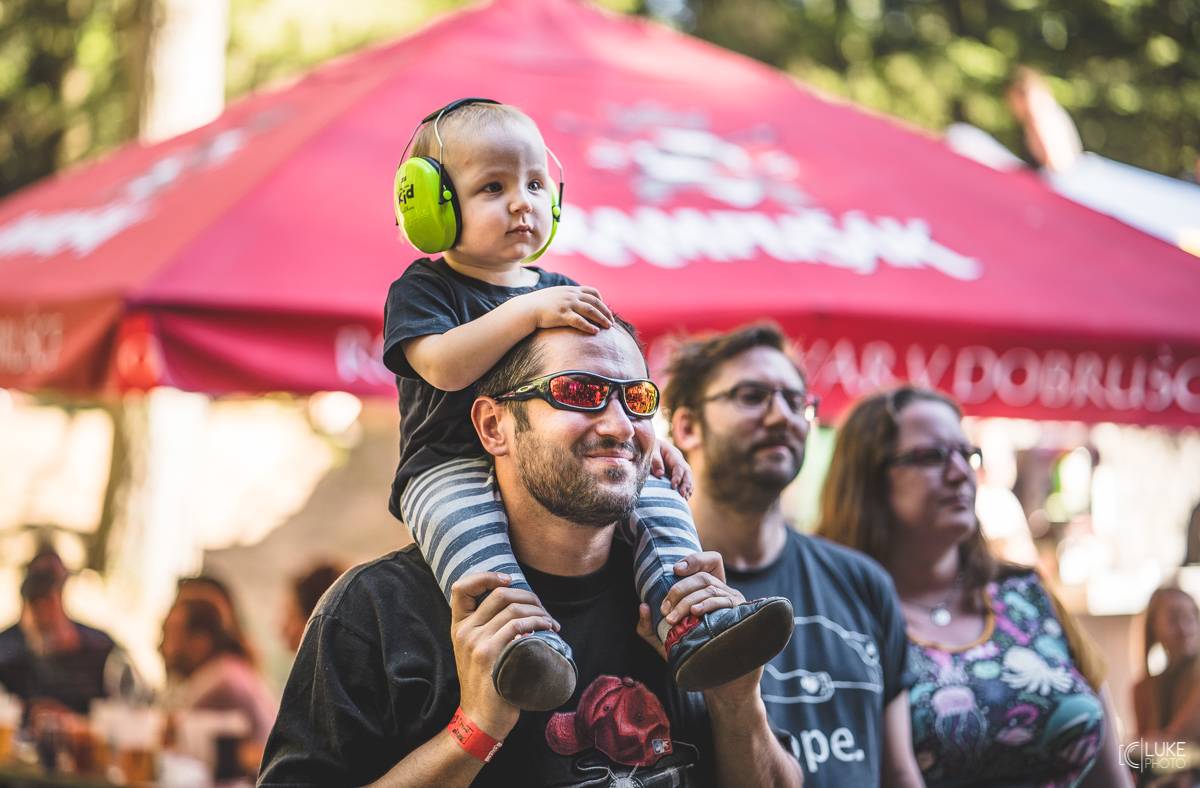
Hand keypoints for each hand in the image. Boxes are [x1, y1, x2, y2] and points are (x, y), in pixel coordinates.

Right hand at [448, 572, 559, 738]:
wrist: (480, 718)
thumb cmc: (487, 682)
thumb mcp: (475, 651)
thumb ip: (486, 627)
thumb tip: (517, 603)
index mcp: (458, 627)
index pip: (462, 588)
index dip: (486, 576)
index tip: (509, 580)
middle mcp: (464, 631)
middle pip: (500, 594)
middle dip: (528, 596)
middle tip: (543, 610)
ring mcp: (476, 643)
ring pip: (513, 609)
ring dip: (539, 612)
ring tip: (551, 623)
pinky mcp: (491, 655)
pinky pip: (518, 626)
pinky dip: (538, 623)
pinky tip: (549, 630)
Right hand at [515, 286, 612, 334]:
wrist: (527, 308)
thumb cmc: (539, 304)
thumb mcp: (556, 295)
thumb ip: (566, 296)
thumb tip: (574, 303)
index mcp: (571, 290)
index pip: (592, 291)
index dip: (601, 300)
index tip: (604, 308)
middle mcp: (571, 295)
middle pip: (594, 302)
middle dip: (605, 312)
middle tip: (612, 321)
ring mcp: (567, 304)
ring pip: (590, 310)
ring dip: (602, 319)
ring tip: (608, 327)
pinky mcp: (562, 315)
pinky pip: (579, 321)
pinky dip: (589, 326)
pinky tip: (595, 332)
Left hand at [635, 551, 742, 657]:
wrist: (710, 673)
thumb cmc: (686, 649)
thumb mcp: (661, 637)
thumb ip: (648, 624)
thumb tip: (643, 606)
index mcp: (708, 589)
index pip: (711, 561)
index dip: (694, 560)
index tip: (674, 569)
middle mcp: (723, 590)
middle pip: (702, 577)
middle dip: (679, 589)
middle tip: (664, 608)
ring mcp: (732, 600)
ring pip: (709, 589)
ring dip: (687, 601)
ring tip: (673, 618)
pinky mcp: (738, 612)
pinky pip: (722, 602)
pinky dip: (707, 604)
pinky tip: (695, 612)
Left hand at [650, 441, 693, 498]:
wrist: (651, 444)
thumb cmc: (651, 447)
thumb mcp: (652, 451)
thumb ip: (655, 461)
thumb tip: (660, 474)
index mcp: (674, 455)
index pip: (679, 467)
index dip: (678, 477)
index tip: (673, 486)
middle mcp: (680, 462)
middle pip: (687, 473)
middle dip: (686, 484)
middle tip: (682, 495)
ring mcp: (680, 468)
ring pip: (688, 478)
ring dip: (687, 489)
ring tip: (684, 499)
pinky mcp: (678, 474)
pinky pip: (684, 482)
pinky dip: (686, 490)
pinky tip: (683, 499)